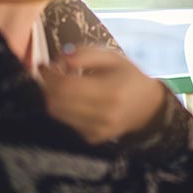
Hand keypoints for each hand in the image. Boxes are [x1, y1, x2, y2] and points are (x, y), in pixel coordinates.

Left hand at [39, 47, 165, 144]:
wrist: (148, 108)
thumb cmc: (128, 77)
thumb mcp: (112, 57)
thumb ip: (86, 54)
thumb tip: (60, 57)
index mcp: (109, 91)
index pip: (65, 86)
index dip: (49, 75)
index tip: (43, 65)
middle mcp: (102, 114)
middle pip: (56, 102)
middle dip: (46, 86)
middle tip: (49, 74)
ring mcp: (97, 130)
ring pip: (57, 114)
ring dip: (52, 97)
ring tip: (61, 85)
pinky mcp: (92, 138)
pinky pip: (66, 122)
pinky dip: (64, 109)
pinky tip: (74, 99)